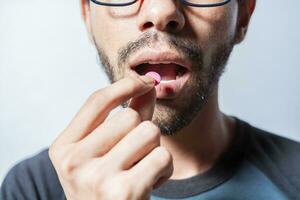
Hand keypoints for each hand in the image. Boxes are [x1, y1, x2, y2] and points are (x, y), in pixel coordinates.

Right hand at [49, 73, 172, 199]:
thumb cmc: (105, 185)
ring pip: (149, 133)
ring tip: (140, 169)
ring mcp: (97, 179)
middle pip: (129, 117)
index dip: (125, 85)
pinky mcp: (124, 193)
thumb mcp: (102, 152)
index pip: (97, 101)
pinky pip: (162, 157)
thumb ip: (125, 115)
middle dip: (141, 132)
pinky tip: (149, 183)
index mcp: (63, 148)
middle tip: (133, 155)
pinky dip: (164, 169)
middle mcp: (73, 162)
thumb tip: (148, 84)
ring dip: (153, 150)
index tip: (144, 81)